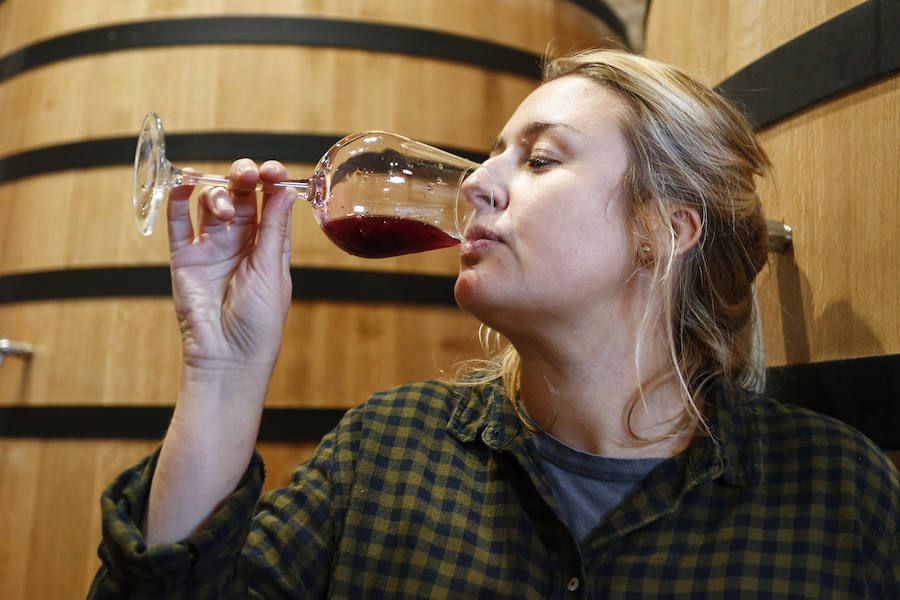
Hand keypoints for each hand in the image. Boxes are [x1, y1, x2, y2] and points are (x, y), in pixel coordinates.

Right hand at [166, 159, 295, 374]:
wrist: (227, 356)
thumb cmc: (259, 321)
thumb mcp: (272, 271)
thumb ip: (273, 229)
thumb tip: (286, 191)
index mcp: (268, 244)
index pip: (269, 201)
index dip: (271, 181)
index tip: (273, 170)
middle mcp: (240, 241)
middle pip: (240, 195)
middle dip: (242, 177)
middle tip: (245, 175)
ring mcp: (211, 246)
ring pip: (210, 202)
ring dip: (216, 194)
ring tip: (222, 213)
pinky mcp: (184, 256)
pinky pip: (179, 222)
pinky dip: (180, 200)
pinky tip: (185, 184)